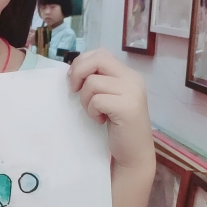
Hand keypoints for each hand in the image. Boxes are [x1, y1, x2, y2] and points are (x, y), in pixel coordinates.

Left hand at [68, 49, 153, 168]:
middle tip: (74, 91)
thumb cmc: (118, 126)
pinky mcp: (127, 107)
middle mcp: (132, 79)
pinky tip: (101, 120)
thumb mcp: (109, 97)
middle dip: (78, 73)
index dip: (82, 63)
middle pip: (97, 60)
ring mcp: (132, 92)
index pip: (101, 54)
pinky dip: (92, 111)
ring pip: (93, 82)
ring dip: (85, 100)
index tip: (74, 80)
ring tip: (94, 112)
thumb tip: (73, 71)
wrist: (133, 152)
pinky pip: (96, 100)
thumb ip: (99, 81)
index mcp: (128, 74)